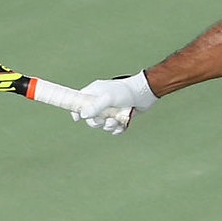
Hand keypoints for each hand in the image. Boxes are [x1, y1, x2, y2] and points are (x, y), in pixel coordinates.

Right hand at [29, 71, 155, 133]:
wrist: (144, 94)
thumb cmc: (125, 92)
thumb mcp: (108, 98)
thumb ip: (95, 106)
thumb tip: (82, 115)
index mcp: (94, 93)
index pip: (79, 101)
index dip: (76, 110)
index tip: (77, 118)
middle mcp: (100, 101)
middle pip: (90, 117)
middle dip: (96, 122)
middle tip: (103, 121)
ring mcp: (110, 109)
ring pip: (103, 124)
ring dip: (108, 126)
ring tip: (116, 121)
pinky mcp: (119, 116)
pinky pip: (113, 128)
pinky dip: (117, 129)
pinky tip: (122, 125)